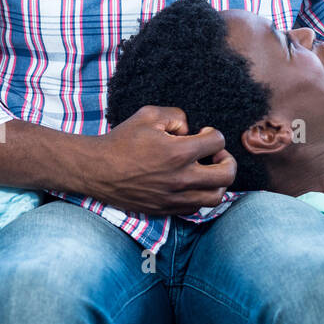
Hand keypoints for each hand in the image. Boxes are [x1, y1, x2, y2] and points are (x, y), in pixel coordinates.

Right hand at [83, 105, 237, 215]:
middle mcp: (181, 178)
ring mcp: (174, 197)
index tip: (202, 134)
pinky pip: (196, 208)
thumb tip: (191, 130)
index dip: (214, 134)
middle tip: (215, 154)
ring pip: (216, 196)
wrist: (96, 169)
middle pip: (227, 174)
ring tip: (207, 171)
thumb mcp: (148, 114)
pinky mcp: (166, 209)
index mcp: (178, 152)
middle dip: (226, 160)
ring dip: (217, 182)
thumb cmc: (122, 140)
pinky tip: (191, 184)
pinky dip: (200, 196)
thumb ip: (177, 115)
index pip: (218, 142)